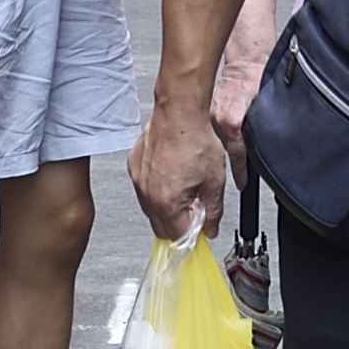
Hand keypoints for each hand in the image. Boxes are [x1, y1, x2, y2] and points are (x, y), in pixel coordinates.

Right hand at [129, 100, 226, 242]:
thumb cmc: (195, 139)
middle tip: (195, 212)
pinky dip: (157, 190)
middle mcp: (147, 194)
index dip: (193, 237)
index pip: (178, 237)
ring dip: (167, 208)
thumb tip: (210, 227)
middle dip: (179, 226)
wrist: (179, 112)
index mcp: (167, 202)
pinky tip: (171, 177)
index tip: (200, 233)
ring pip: (150, 209)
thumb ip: (213, 210)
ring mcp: (138, 180)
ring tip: (185, 190)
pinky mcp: (134, 167)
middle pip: (161, 228)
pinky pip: (144, 189)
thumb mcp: (214, 181)